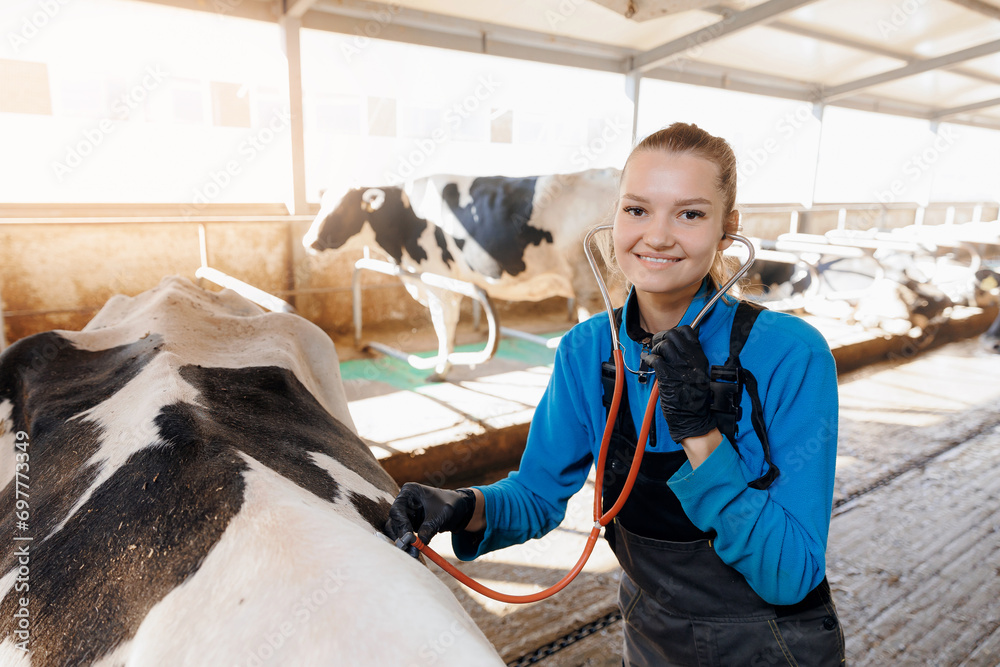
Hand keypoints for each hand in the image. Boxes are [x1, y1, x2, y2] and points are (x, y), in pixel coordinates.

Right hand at [385, 483, 475, 546]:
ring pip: (396, 531)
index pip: (397, 510)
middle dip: (400, 536)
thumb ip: (429, 528)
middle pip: (394, 522)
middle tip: (408, 550)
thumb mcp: (440, 516)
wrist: (458, 509)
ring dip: (403, 543)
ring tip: (413, 553)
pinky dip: (408, 544)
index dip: (401, 524)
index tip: (407, 537)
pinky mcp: (408, 524)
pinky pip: (403, 536)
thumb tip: (418, 543)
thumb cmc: (449, 505)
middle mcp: (403, 502)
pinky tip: (414, 552)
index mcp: (409, 492)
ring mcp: (405, 514)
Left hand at [641, 325, 716, 442]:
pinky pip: (655, 358)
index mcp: (700, 357)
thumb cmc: (694, 399)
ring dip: (655, 348)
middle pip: (672, 334)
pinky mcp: (668, 375)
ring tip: (654, 355)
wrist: (693, 417)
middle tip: (657, 344)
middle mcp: (691, 359)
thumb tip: (675, 349)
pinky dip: (648, 358)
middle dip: (662, 337)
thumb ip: (690, 360)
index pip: (688, 331)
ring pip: (663, 344)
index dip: (675, 331)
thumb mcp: (699, 374)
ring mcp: (679, 366)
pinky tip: (648, 362)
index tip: (669, 338)